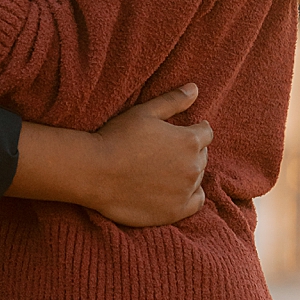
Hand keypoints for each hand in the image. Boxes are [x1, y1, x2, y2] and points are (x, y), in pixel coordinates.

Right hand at [89, 84, 211, 226]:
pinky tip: (174, 189)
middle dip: (189, 151)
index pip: (206, 133)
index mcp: (189, 140)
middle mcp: (194, 166)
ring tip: (164, 169)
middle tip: (166, 151)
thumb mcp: (144, 112)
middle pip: (202, 156)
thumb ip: (173, 101)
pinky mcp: (176, 211)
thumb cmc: (115, 137)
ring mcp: (186, 190)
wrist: (93, 172)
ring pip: (198, 177)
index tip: (179, 133)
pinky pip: (196, 201)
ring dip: (187, 172)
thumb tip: (195, 89)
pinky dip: (190, 194)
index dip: (194, 130)